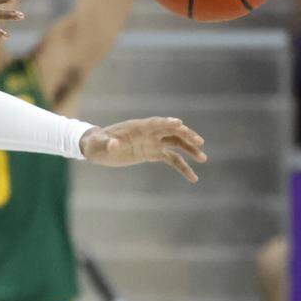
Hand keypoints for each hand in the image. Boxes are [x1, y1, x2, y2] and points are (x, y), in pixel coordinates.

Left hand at [79, 117, 205, 182]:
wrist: (97, 149)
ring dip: (189, 149)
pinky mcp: (152, 153)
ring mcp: (152, 143)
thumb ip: (108, 144)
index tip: (179, 123)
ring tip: (203, 158)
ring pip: (175, 144)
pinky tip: (193, 177)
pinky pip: (171, 159)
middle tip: (199, 142)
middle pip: (170, 131)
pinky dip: (182, 167)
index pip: (155, 122)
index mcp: (137, 127)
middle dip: (185, 135)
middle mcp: (148, 133)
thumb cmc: (97, 144)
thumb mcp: (100, 144)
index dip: (167, 122)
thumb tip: (114, 145)